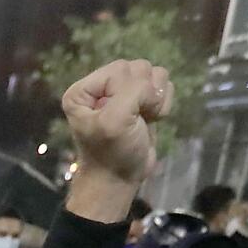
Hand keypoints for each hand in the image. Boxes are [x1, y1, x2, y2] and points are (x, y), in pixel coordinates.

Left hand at [61, 59, 171, 214]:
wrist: (120, 180)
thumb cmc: (112, 152)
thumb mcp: (115, 120)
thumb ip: (134, 91)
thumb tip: (155, 87)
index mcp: (84, 90)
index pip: (120, 68)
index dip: (129, 91)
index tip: (124, 117)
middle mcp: (101, 88)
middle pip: (138, 68)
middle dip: (145, 94)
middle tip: (136, 119)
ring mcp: (123, 94)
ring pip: (154, 75)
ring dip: (156, 99)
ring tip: (143, 120)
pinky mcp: (140, 102)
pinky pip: (162, 86)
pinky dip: (163, 103)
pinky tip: (151, 120)